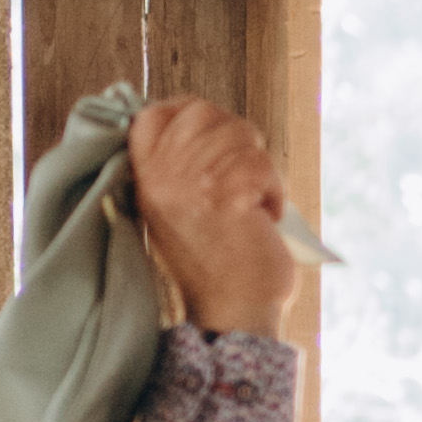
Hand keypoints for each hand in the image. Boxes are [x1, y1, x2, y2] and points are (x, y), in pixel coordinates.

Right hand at [128, 97, 306, 339]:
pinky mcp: (227, 196)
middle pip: (203, 112)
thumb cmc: (217, 260)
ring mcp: (191, 186)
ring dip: (260, 166)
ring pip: (239, 134)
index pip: (152, 115)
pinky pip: (262, 164)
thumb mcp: (176, 207)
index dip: (189, 111)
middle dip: (237, 136)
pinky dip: (276, 189)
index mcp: (145, 179)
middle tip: (244, 175)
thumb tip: (204, 121)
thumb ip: (176, 166)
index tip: (214, 133)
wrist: (233, 310)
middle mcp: (161, 179)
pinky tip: (266, 216)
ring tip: (254, 201)